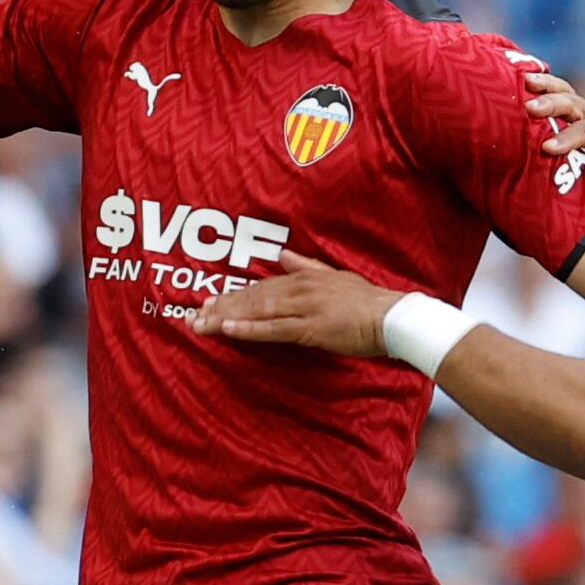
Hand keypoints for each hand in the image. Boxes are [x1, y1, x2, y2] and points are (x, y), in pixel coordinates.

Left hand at [192, 262, 402, 355]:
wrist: (391, 317)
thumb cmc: (366, 302)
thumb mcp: (335, 276)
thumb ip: (306, 266)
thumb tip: (283, 255)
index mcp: (304, 278)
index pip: (261, 286)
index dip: (234, 294)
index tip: (210, 300)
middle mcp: (299, 289)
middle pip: (252, 297)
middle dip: (221, 307)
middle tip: (193, 315)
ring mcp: (303, 308)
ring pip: (256, 311)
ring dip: (226, 318)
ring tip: (200, 324)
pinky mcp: (310, 328)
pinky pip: (273, 328)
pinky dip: (249, 328)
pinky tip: (227, 329)